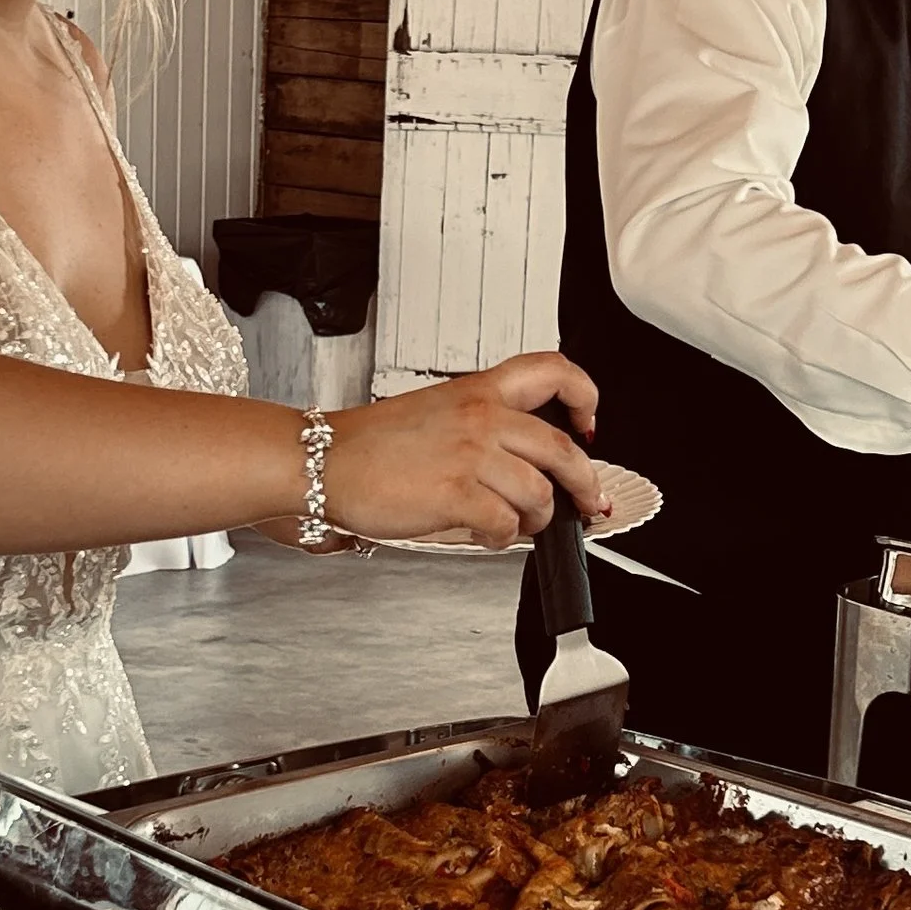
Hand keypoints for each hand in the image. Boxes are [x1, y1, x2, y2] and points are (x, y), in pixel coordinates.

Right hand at [322, 354, 603, 549]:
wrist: (322, 460)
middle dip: (583, 483)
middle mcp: (482, 417)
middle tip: (586, 500)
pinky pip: (506, 524)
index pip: (554, 371)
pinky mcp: (456, 494)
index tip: (588, 423)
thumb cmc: (369, 444)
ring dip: (537, 518)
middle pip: (562, 448)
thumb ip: (482, 425)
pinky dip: (504, 538)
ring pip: (539, 492)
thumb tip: (523, 460)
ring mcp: (471, 455)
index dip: (584, 396)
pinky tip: (488, 535)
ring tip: (518, 524)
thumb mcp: (435, 409)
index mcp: (478, 390)